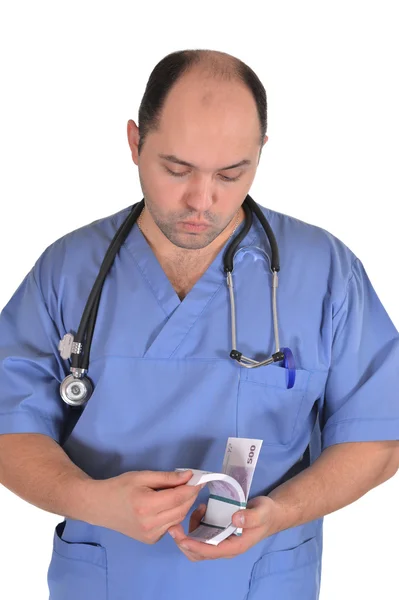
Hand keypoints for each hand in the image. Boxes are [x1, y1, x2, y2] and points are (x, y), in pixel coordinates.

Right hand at [86, 469, 201, 543]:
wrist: (100, 506)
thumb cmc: (120, 487)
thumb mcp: (142, 476)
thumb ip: (167, 478)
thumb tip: (189, 476)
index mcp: (146, 506)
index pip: (178, 498)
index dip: (191, 488)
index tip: (200, 479)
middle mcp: (150, 524)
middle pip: (181, 509)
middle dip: (190, 495)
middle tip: (192, 483)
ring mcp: (150, 535)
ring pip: (178, 518)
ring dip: (184, 505)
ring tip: (180, 492)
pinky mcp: (151, 540)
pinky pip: (170, 526)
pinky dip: (174, 514)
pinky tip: (167, 505)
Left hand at [168, 495, 280, 560]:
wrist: (270, 513)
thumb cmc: (266, 514)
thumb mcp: (262, 512)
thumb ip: (251, 517)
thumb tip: (235, 519)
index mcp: (235, 546)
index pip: (211, 552)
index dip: (195, 547)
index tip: (182, 539)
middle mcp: (225, 547)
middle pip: (199, 554)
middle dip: (184, 543)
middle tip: (175, 526)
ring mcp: (220, 541)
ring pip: (197, 544)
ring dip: (190, 530)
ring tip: (198, 509)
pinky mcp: (217, 533)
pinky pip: (201, 533)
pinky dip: (196, 522)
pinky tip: (202, 508)